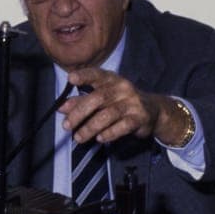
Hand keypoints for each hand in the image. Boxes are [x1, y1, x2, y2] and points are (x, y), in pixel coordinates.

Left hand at [59, 67, 190, 147]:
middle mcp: (122, 88)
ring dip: (90, 127)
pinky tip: (100, 138)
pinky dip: (110, 133)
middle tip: (67, 126)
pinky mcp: (140, 118)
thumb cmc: (121, 102)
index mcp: (111, 80)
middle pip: (98, 98)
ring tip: (79, 137)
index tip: (71, 79)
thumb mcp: (103, 98)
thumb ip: (82, 101)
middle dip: (79, 113)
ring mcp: (132, 102)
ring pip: (108, 115)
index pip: (97, 74)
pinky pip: (123, 126)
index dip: (84, 75)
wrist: (153, 111)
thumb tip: (61, 108)